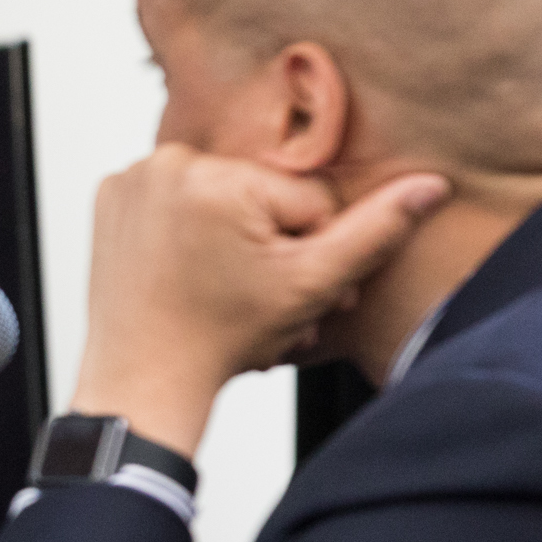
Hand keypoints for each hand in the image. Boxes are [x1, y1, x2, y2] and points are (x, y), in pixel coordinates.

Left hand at [70, 145, 448, 453]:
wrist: (143, 379)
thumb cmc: (221, 338)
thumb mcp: (311, 286)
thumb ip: (375, 232)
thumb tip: (431, 186)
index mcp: (221, 178)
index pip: (309, 197)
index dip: (311, 248)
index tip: (288, 286)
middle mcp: (169, 163)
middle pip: (262, 194)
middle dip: (271, 242)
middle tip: (255, 293)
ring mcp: (133, 177)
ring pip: (221, 195)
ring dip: (231, 232)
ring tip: (220, 283)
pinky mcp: (110, 195)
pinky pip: (174, 198)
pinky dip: (185, 227)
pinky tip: (185, 268)